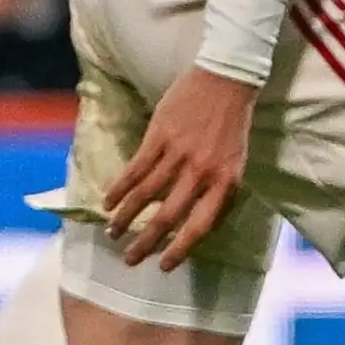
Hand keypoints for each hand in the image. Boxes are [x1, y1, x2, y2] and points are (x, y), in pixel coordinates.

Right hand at [104, 64, 257, 270]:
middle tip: (129, 259)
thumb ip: (219, 192)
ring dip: (125, 217)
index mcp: (225, 182)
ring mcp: (178, 153)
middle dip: (145, 242)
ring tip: (113, 232)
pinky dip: (119, 188)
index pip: (200, 226)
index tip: (163, 266)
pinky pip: (135, 169)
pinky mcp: (160, 136)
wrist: (227, 78)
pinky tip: (108, 202)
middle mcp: (201, 172)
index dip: (180, 250)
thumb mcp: (237, 162)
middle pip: (167, 216)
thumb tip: (199, 223)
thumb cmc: (232, 124)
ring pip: (145, 195)